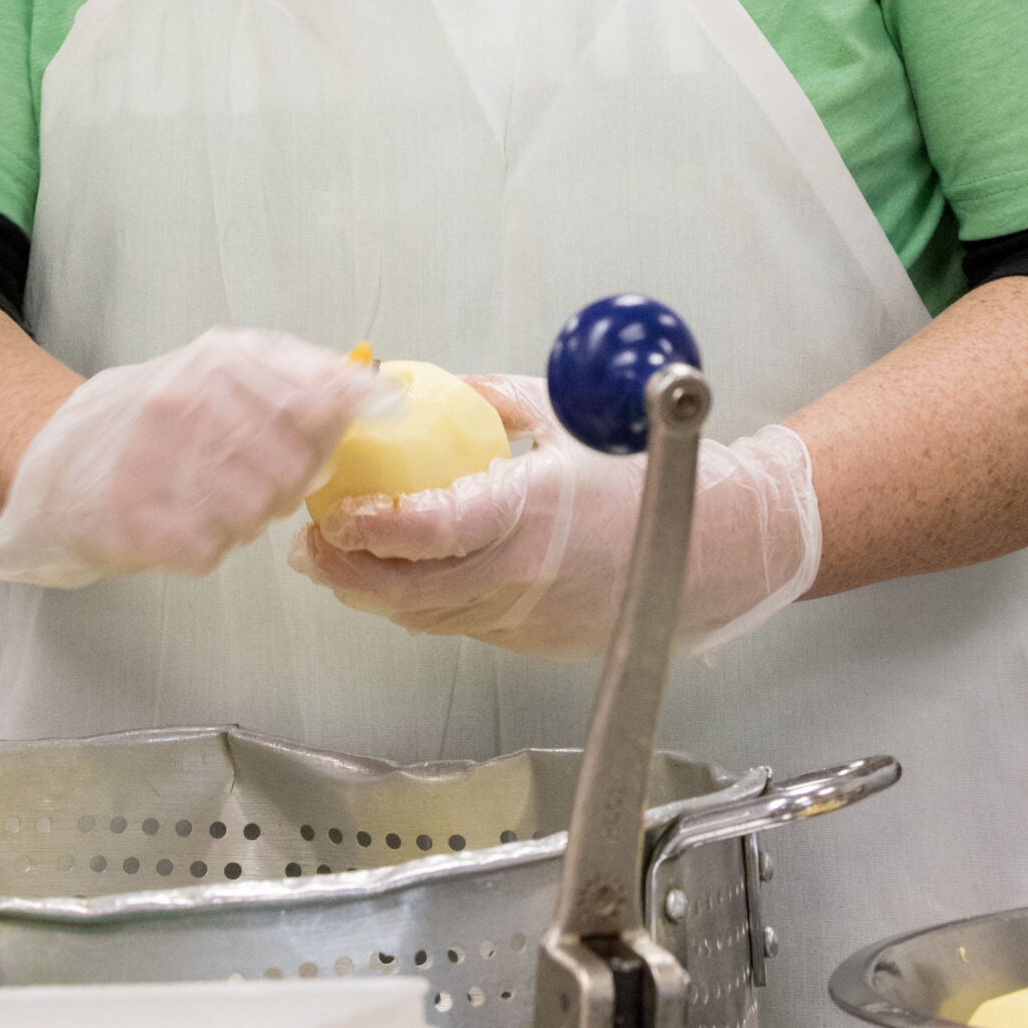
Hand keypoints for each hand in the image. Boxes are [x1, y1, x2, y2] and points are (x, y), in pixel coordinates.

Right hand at [0, 328, 388, 587]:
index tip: (329, 444)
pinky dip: (207, 544)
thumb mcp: (229, 371)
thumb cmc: (162, 416)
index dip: (331, 433)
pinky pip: (211, 549)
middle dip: (285, 482)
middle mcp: (188, 399)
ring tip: (212, 498)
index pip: (318, 400)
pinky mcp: (134, 520)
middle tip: (251, 477)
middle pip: (294, 466)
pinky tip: (181, 520)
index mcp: (221, 357)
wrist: (58, 457)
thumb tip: (381, 393)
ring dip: (247, 516)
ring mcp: (157, 459)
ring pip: (258, 511)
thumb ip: (306, 377)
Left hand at [290, 376, 819, 657]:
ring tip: (336, 560)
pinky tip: (403, 577)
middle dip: (347, 570)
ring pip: (428, 617)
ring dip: (375, 592)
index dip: (374, 526)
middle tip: (310, 540)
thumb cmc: (651, 476)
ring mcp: (527, 618)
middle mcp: (523, 575)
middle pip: (410, 591)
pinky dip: (423, 604)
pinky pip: (461, 625)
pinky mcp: (534, 641)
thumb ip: (497, 401)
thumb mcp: (571, 414)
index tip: (336, 508)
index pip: (432, 531)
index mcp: (531, 512)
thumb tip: (437, 386)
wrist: (717, 546)